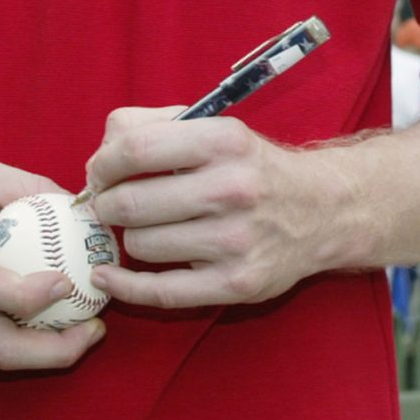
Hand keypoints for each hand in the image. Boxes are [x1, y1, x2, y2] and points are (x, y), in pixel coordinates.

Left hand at [83, 105, 348, 310]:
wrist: (322, 211)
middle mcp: (232, 188)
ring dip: (129, 239)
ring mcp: (236, 241)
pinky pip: (160, 292)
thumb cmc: (251, 168)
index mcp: (224, 140)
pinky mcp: (237, 283)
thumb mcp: (214, 128)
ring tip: (145, 230)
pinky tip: (107, 277)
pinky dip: (124, 287)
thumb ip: (150, 127)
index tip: (98, 175)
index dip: (102, 165)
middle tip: (112, 206)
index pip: (135, 149)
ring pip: (140, 245)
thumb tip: (97, 162)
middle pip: (131, 203)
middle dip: (107, 205)